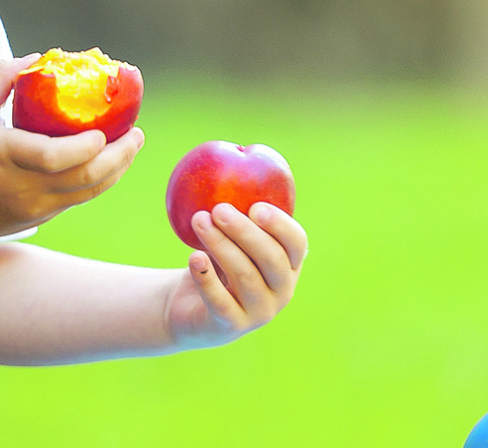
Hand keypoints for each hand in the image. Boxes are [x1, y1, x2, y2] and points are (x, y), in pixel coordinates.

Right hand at [0, 55, 144, 239]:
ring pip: (87, 193)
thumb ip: (1, 75)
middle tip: (137, 134)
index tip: (104, 132)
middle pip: (82, 178)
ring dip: (116, 170)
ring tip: (132, 145)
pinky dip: (99, 181)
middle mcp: (21, 186)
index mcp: (2, 154)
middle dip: (119, 156)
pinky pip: (77, 200)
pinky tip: (110, 161)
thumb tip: (39, 57)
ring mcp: (32, 207)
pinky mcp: (38, 218)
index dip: (84, 147)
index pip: (52, 157)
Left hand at [164, 201, 306, 349]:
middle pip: (272, 259)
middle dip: (245, 231)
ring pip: (245, 276)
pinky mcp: (232, 326)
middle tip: (219, 208)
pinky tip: (193, 257)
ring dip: (221, 245)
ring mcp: (260, 312)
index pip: (297, 243)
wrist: (190, 307)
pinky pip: (220, 301)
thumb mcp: (230, 237)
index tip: (255, 206)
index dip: (281, 225)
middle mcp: (282, 290)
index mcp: (289, 265)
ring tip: (198, 221)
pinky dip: (206, 277)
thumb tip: (231, 162)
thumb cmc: (216, 262)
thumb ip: (237, 210)